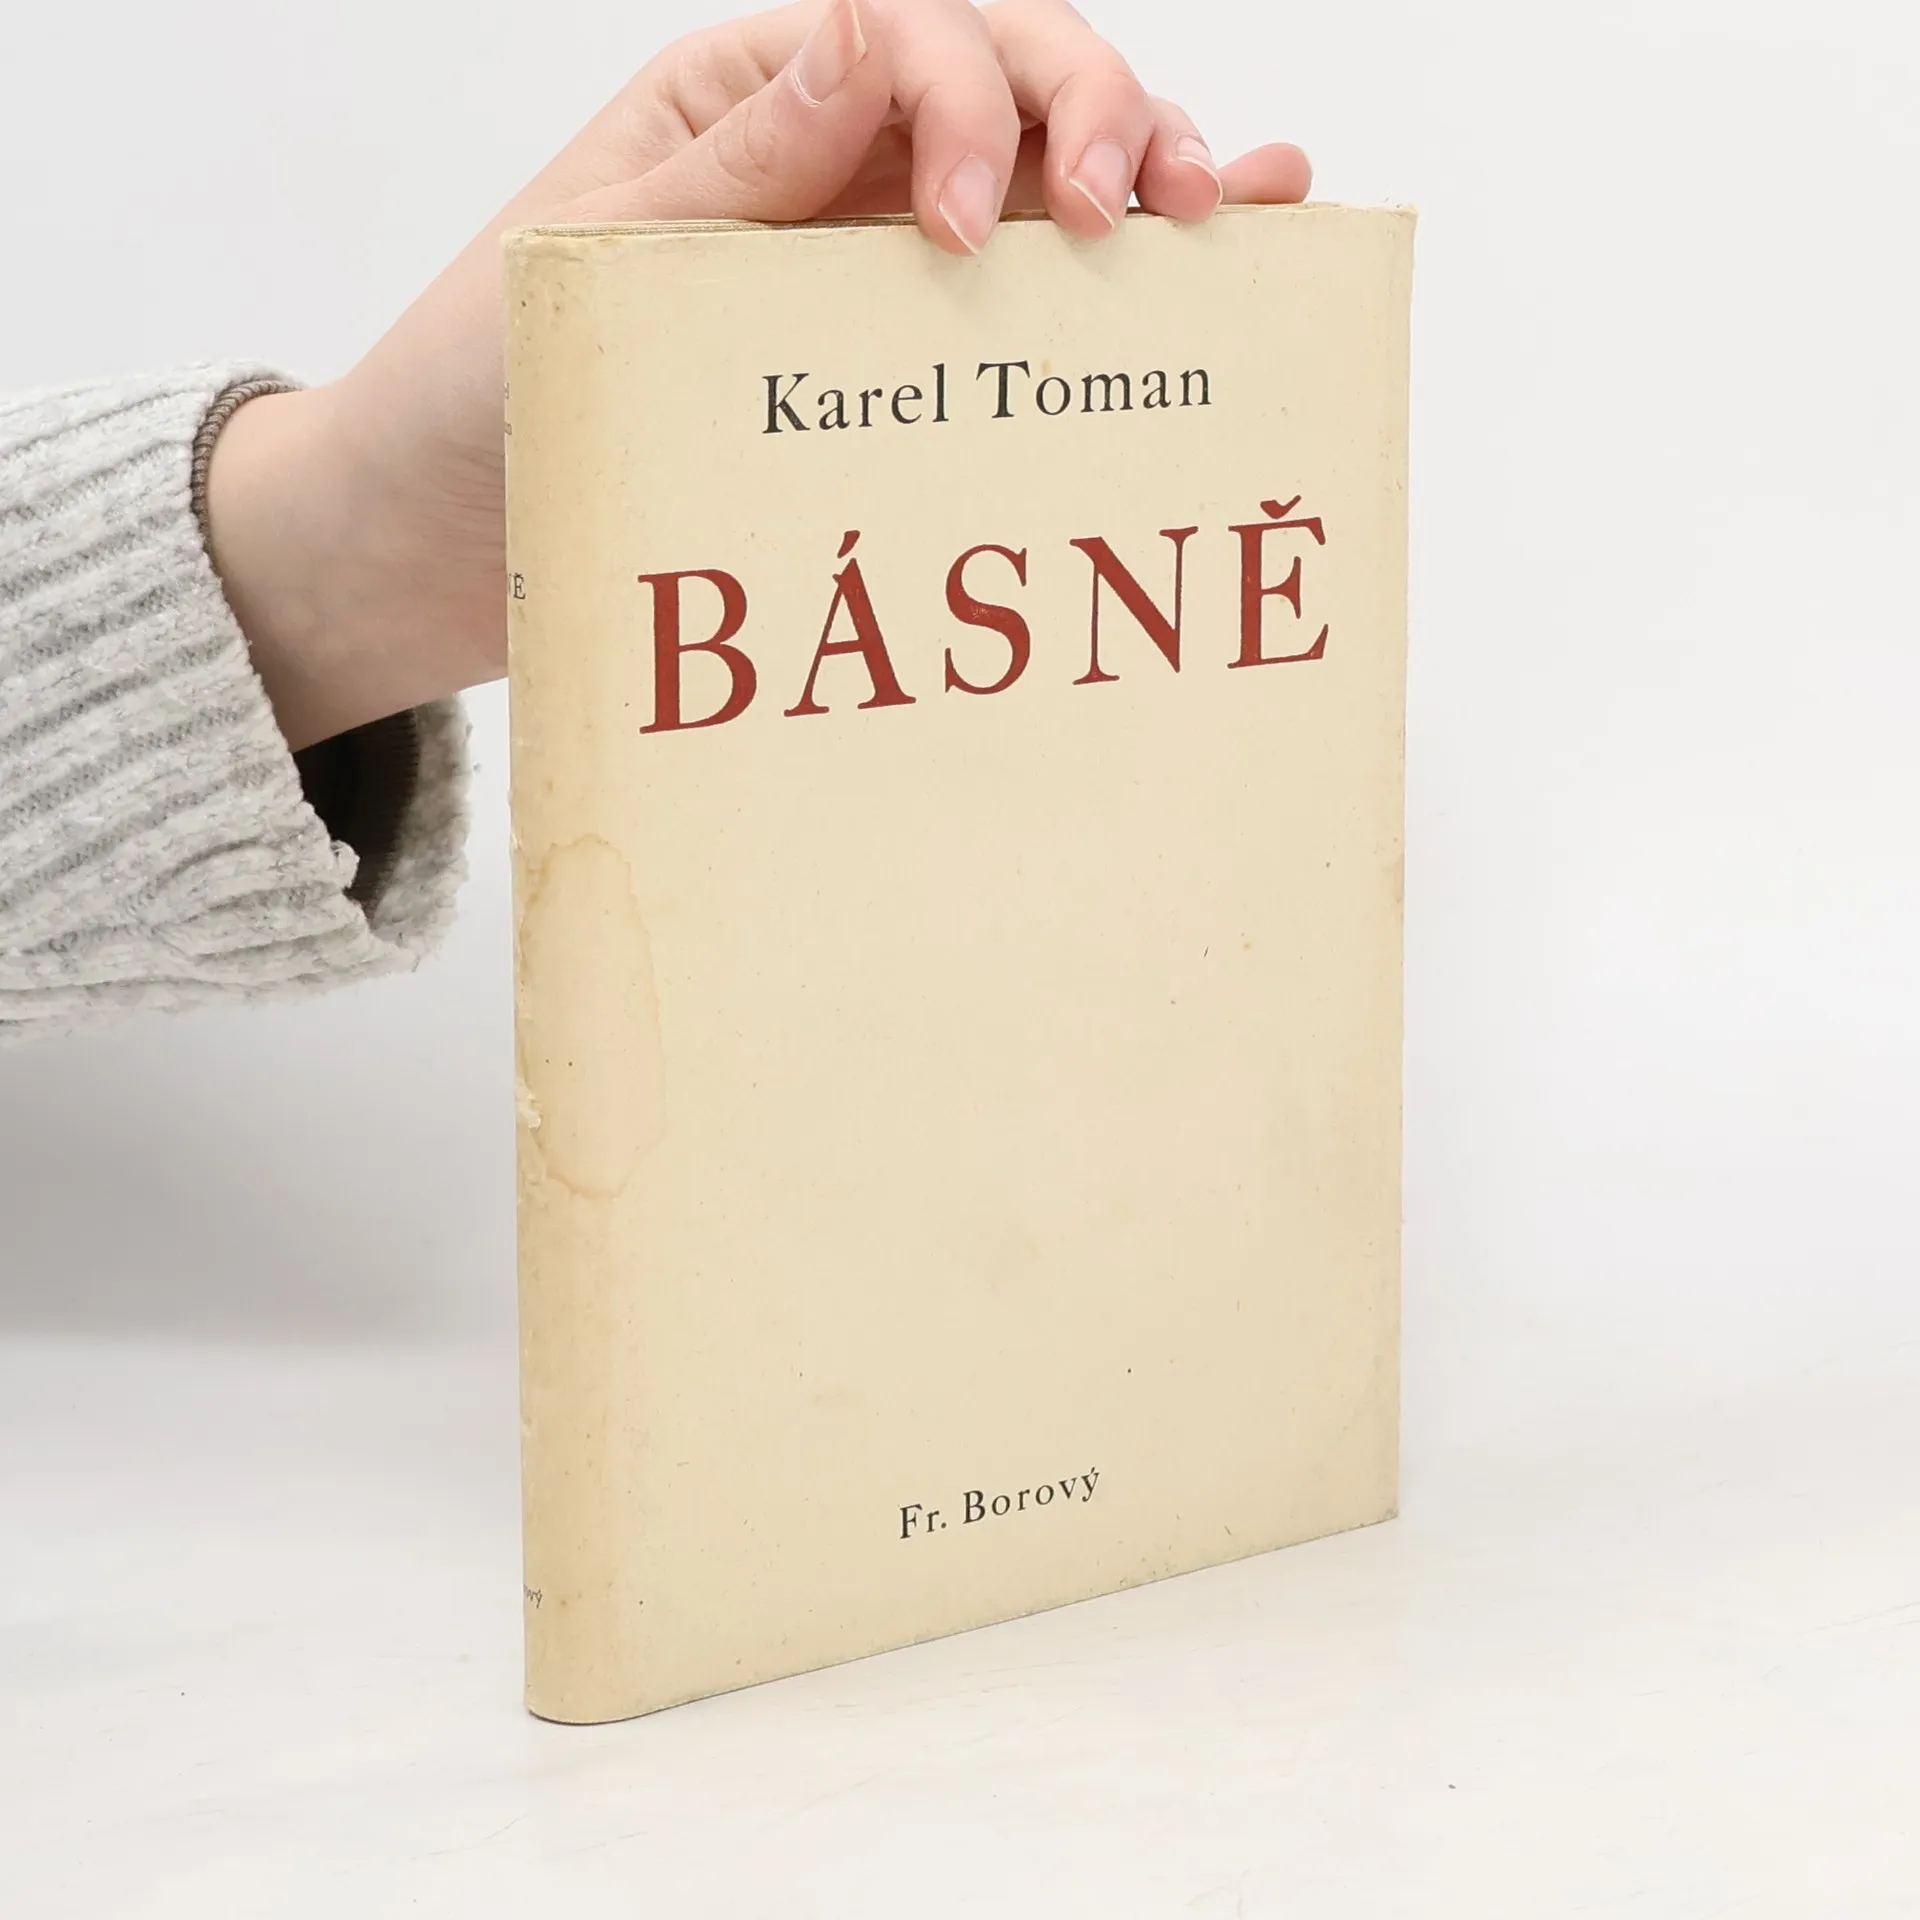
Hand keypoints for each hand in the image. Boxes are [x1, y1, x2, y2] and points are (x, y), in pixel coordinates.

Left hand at [207, 0, 1310, 749]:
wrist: (450, 530)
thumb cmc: (488, 384)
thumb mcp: (589, 258)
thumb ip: (735, 161)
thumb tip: (869, 39)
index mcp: (755, 98)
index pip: (908, 34)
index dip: (970, 104)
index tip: (963, 231)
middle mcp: (842, 154)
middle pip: (1012, 73)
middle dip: (1094, 116)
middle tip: (1135, 211)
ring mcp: (891, 245)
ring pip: (1055, 162)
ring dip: (1151, 160)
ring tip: (1218, 208)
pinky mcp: (920, 344)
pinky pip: (1039, 279)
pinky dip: (1140, 253)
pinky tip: (1233, 230)